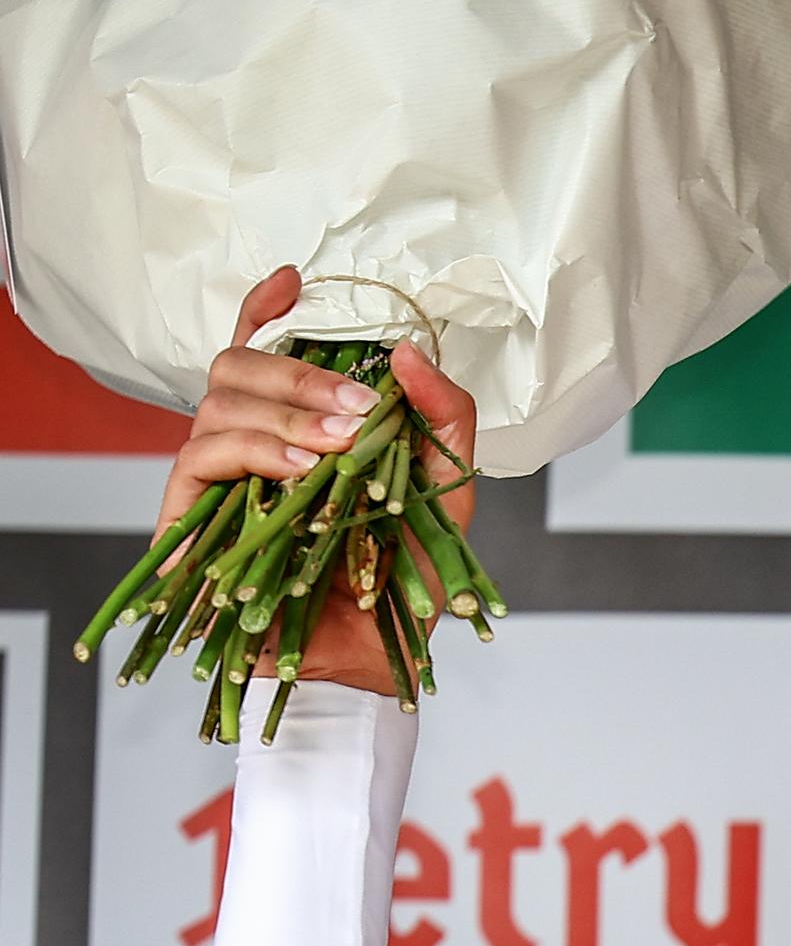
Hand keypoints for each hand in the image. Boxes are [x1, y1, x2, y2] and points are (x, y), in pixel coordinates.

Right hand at [155, 263, 477, 696]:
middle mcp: (249, 448)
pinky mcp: (189, 523)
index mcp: (297, 431)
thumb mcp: (447, 495)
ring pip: (218, 401)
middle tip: (358, 408)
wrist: (376, 663)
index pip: (261, 352)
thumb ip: (444, 420)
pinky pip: (202, 457)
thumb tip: (407, 354)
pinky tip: (300, 471)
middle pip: (237, 365)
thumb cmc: (404, 586)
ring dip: (285, 413)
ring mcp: (216, 483)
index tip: (294, 282)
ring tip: (338, 448)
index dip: (265, 309)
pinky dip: (255, 451)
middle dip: (300, 376)